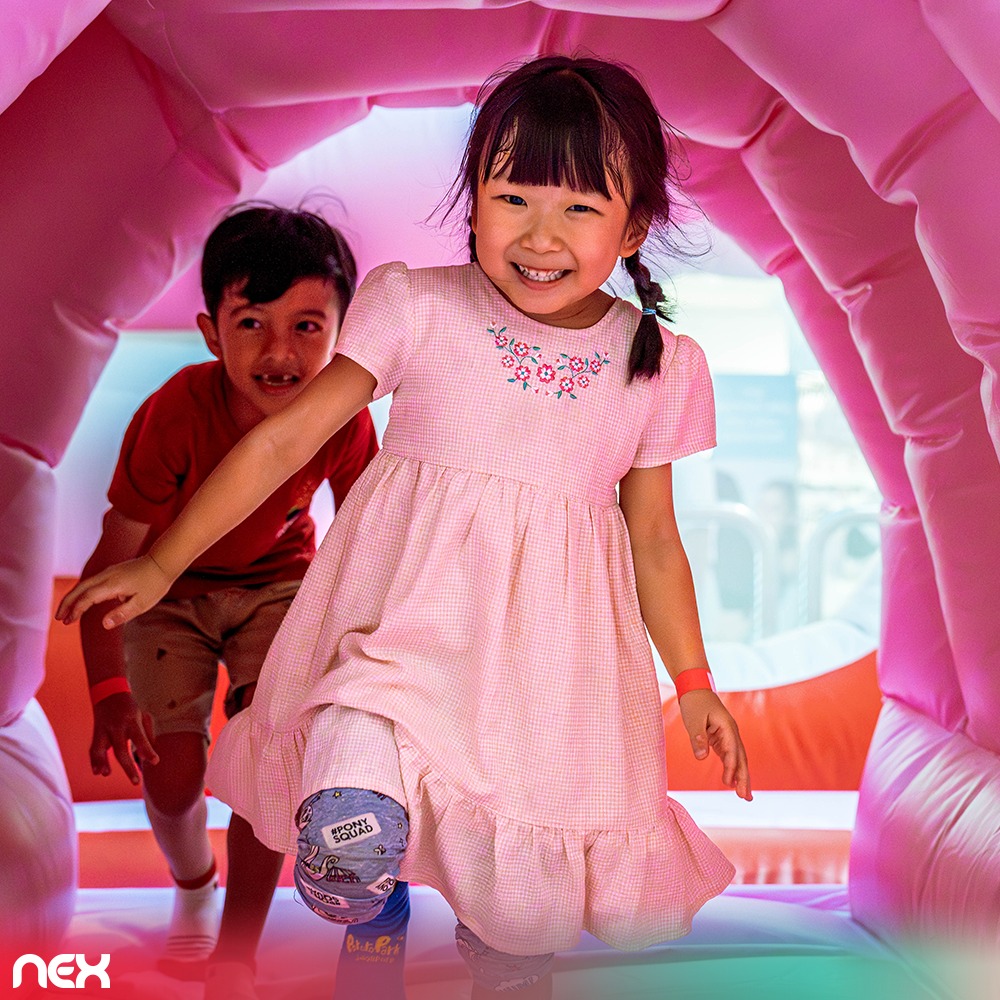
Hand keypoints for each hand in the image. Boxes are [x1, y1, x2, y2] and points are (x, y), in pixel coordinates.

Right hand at [55, 555, 171, 628]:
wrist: (163, 562)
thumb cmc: (154, 583)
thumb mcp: (142, 603)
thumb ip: (122, 614)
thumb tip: (103, 625)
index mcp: (113, 584)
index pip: (88, 597)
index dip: (77, 609)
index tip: (69, 621)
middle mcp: (107, 576)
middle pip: (80, 588)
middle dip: (67, 603)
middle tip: (58, 618)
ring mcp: (108, 572)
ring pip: (84, 584)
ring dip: (73, 597)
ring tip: (66, 613)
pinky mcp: (111, 572)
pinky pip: (91, 582)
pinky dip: (82, 592)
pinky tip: (81, 602)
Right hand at [90, 692, 158, 783]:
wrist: (109, 693)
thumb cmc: (131, 709)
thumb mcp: (143, 716)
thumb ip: (148, 736)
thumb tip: (150, 757)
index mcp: (132, 721)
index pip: (140, 738)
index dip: (147, 750)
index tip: (155, 762)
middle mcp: (117, 727)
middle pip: (121, 750)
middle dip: (128, 767)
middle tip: (137, 782)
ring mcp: (104, 730)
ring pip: (101, 749)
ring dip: (103, 763)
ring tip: (106, 774)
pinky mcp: (96, 734)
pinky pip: (93, 749)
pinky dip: (94, 761)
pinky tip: (97, 772)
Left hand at [678, 689, 751, 800]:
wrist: (694, 689)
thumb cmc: (694, 702)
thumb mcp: (693, 719)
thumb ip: (698, 737)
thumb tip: (701, 757)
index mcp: (727, 726)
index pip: (732, 750)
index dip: (731, 767)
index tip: (728, 782)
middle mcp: (731, 732)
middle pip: (741, 757)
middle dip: (744, 777)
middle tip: (745, 797)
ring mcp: (728, 735)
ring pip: (738, 759)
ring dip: (741, 776)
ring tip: (745, 796)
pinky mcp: (721, 738)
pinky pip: (730, 756)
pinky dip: (732, 769)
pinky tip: (733, 782)